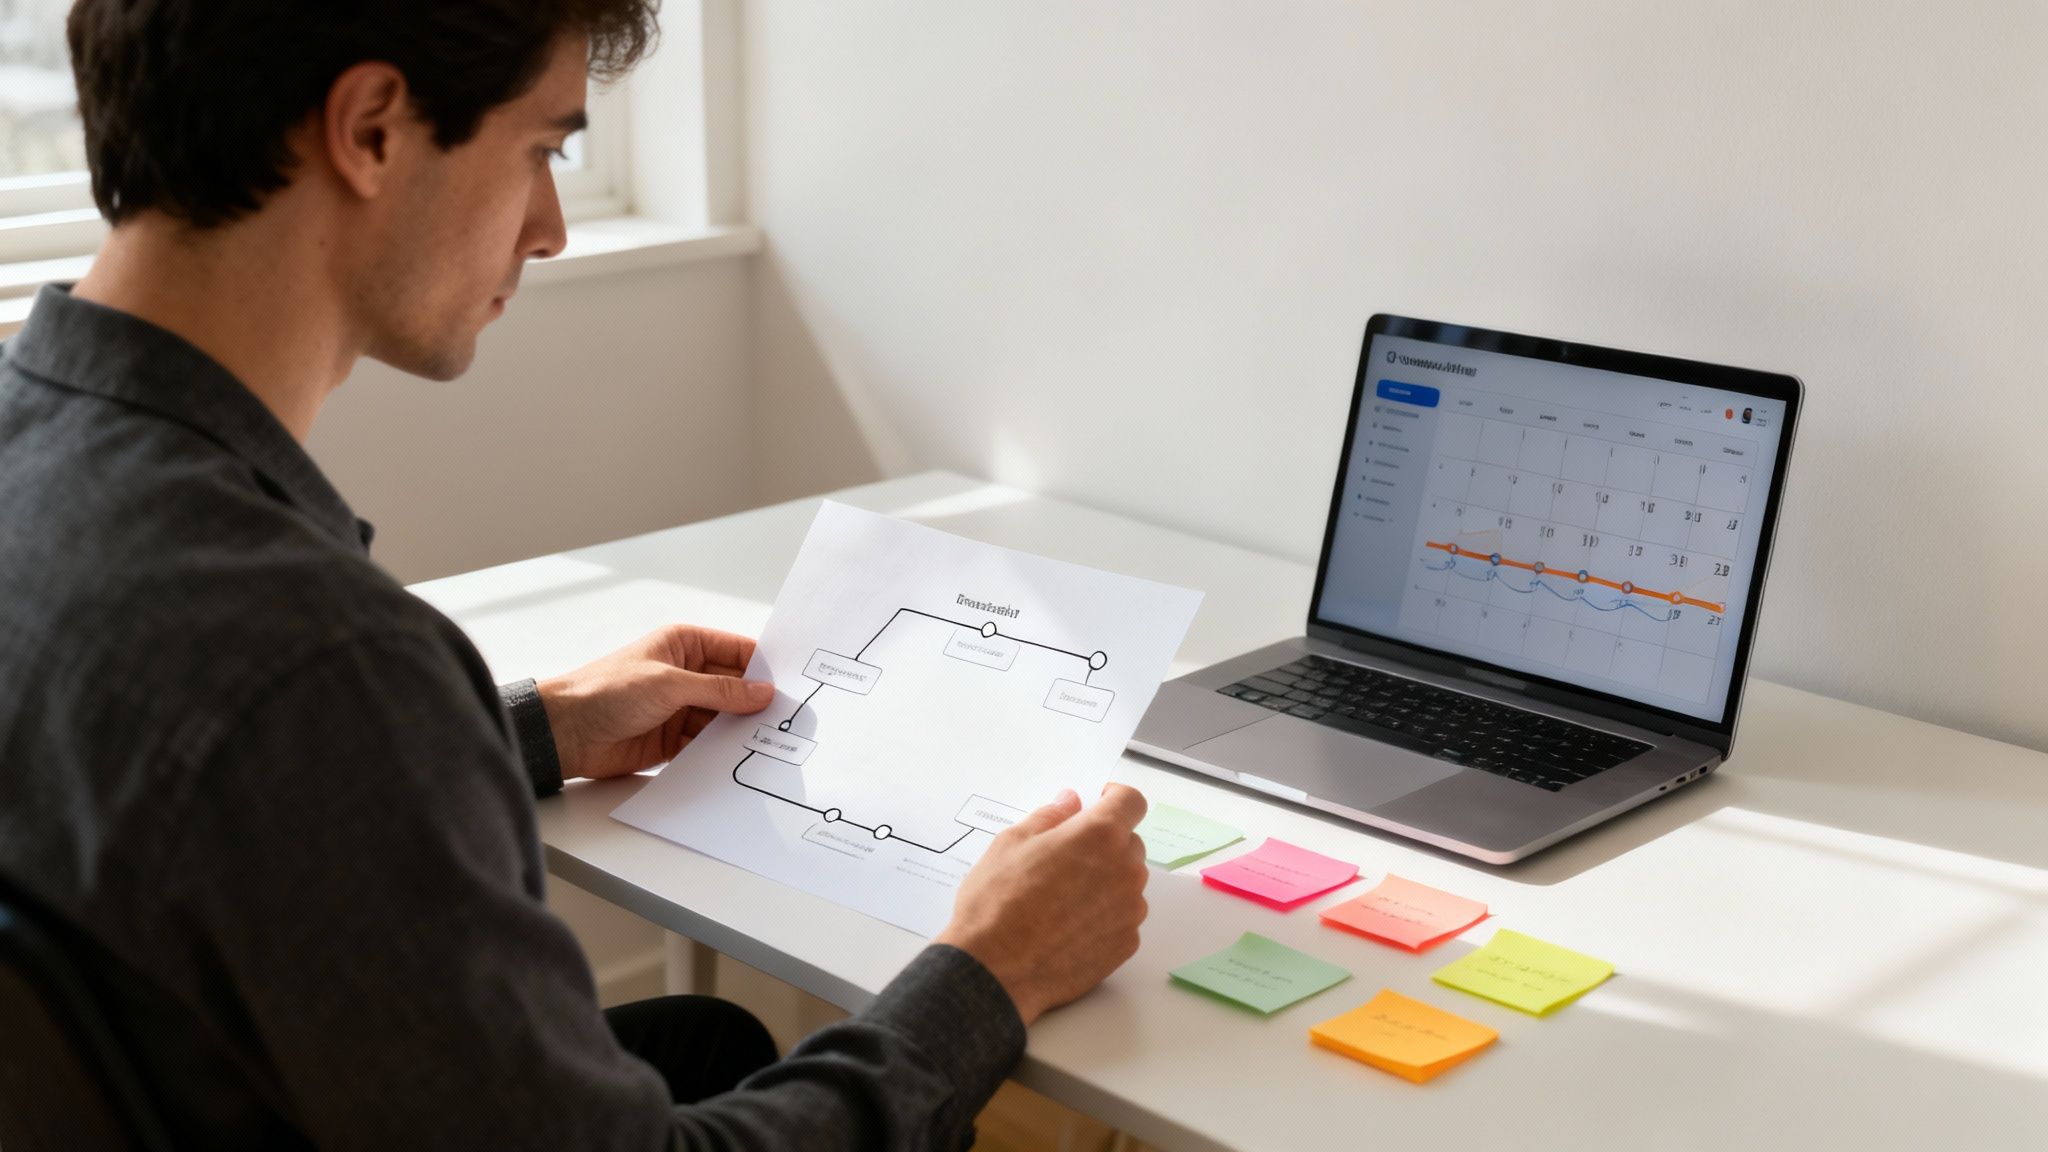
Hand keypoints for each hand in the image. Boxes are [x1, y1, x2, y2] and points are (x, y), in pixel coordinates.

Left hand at [536, 625, 774, 780]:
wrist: (565, 732)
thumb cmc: (605, 691)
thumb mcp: (669, 684)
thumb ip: (719, 690)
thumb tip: (761, 692)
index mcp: (684, 645)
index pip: (737, 651)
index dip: (764, 667)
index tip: (793, 683)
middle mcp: (685, 674)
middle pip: (735, 688)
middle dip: (756, 703)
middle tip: (788, 719)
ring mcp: (680, 707)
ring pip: (723, 718)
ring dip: (740, 730)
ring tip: (769, 742)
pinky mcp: (673, 739)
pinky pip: (706, 744)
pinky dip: (720, 751)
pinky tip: (739, 758)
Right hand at [934, 783, 1149, 1025]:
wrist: (996, 971)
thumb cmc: (997, 903)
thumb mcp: (1011, 843)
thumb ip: (1050, 817)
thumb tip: (1070, 802)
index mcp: (1099, 836)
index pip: (1131, 801)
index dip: (1115, 799)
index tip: (1098, 804)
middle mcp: (1125, 870)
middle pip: (1129, 843)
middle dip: (1104, 843)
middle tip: (1065, 859)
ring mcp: (1130, 909)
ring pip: (1127, 881)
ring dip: (1105, 880)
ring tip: (1062, 898)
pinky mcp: (1126, 943)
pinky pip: (1122, 916)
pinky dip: (1104, 915)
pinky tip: (1068, 926)